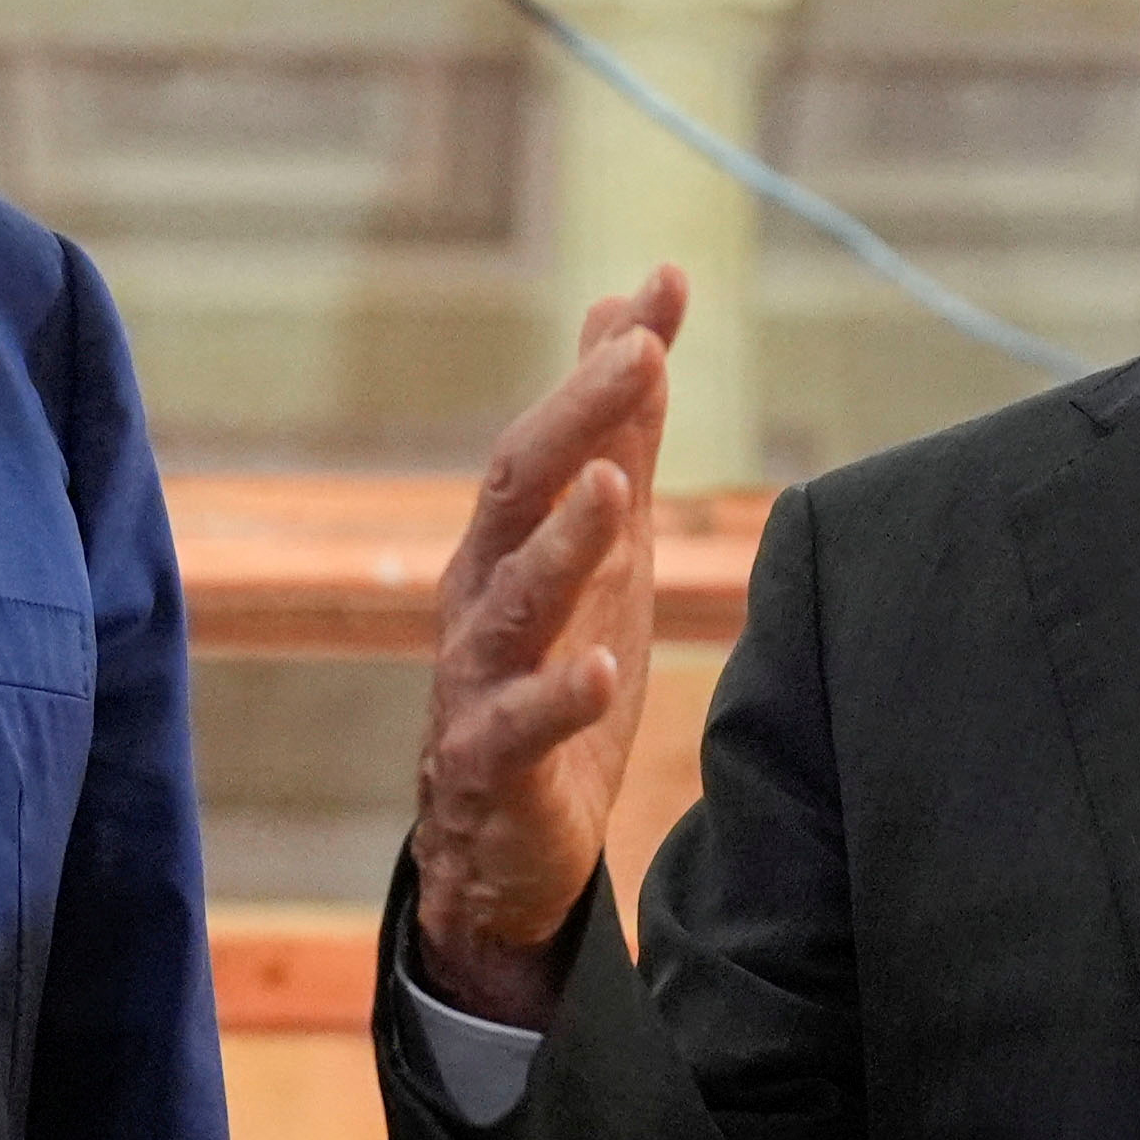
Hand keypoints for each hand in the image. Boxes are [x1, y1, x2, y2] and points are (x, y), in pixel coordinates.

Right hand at [407, 269, 688, 1027]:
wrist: (503, 847)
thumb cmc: (553, 677)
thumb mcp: (600, 551)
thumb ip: (616, 437)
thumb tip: (633, 312)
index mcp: (506, 542)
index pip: (549, 436)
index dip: (600, 367)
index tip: (662, 292)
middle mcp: (479, 597)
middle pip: (513, 494)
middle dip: (574, 419)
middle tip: (637, 355)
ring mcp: (477, 681)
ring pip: (511, 602)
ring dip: (561, 541)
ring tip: (610, 484)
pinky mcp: (490, 767)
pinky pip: (515, 728)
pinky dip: (557, 696)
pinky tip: (600, 667)